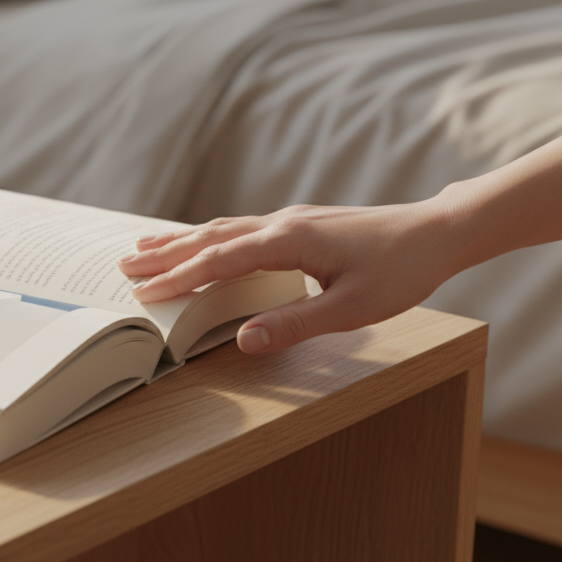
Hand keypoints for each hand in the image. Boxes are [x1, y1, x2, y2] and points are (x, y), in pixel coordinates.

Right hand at [118, 200, 462, 352]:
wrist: (438, 231)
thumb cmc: (401, 270)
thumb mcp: (351, 309)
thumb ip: (294, 324)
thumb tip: (242, 340)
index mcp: (288, 241)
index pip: (219, 261)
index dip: (179, 277)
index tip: (144, 291)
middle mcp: (282, 224)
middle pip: (210, 238)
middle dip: (165, 253)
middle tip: (123, 266)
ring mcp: (290, 220)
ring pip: (222, 228)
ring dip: (181, 241)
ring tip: (144, 247)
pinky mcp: (300, 223)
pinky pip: (239, 228)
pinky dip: (209, 236)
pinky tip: (202, 241)